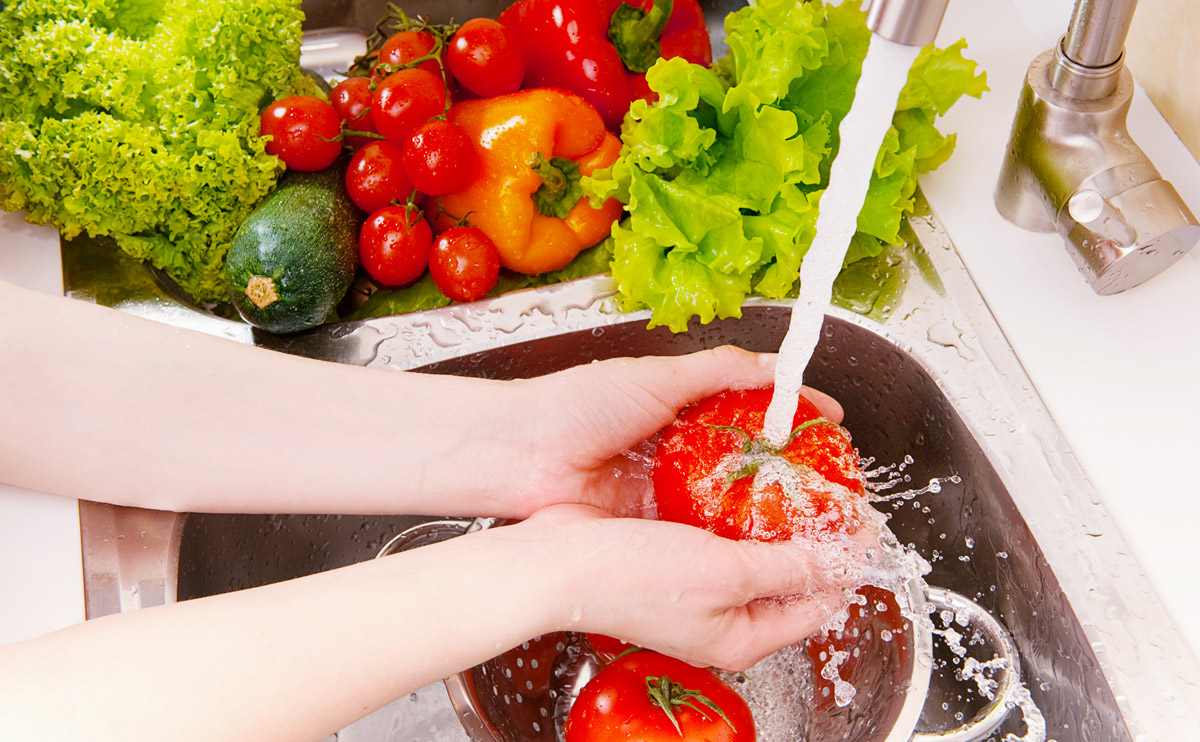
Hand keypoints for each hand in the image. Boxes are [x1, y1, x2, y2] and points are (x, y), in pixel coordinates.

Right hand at [488, 503, 872, 670]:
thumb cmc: (631, 578)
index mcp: (742, 637)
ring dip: (776, 518)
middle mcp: (723, 617)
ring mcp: (698, 587)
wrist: (556, 561)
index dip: (846, 563)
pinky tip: (743, 479)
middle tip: (833, 493)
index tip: (864, 521)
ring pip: (756, 551)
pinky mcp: (674, 556)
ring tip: (797, 479)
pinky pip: (720, 532)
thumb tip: (843, 558)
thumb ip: (789, 568)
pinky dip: (737, 509)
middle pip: (789, 578)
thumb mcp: (727, 573)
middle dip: (814, 538)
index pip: (817, 605)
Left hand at [508, 346, 842, 516]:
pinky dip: (730, 540)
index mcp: (680, 410)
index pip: (753, 411)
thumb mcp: (657, 378)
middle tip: (834, 486)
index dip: (794, 418)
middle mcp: (678, 453)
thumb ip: (719, 371)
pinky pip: (700, 536)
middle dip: (790, 475)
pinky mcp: (651, 529)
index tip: (834, 427)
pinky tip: (765, 546)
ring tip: (814, 520)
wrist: (520, 456)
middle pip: (748, 464)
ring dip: (766, 514)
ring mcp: (666, 493)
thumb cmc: (577, 406)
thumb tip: (778, 366)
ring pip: (729, 504)